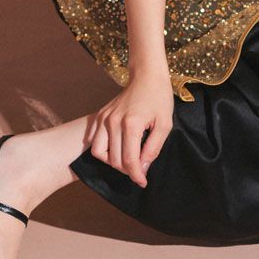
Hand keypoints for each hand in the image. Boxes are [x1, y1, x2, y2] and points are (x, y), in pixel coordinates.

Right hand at [86, 69, 174, 186]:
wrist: (147, 76)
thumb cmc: (159, 98)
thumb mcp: (165, 125)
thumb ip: (153, 149)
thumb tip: (142, 168)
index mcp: (131, 124)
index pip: (129, 161)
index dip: (137, 176)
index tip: (143, 182)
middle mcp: (113, 121)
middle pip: (114, 160)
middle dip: (127, 170)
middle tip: (139, 169)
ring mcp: (104, 118)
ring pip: (99, 153)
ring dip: (112, 161)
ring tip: (126, 159)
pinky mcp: (100, 115)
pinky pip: (94, 140)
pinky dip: (102, 149)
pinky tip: (116, 148)